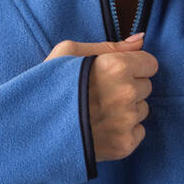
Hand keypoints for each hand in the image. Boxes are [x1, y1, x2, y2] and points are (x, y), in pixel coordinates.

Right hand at [44, 35, 157, 161]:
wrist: (33, 130)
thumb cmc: (48, 86)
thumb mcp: (68, 53)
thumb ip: (110, 45)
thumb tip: (141, 38)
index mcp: (116, 67)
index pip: (150, 63)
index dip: (132, 66)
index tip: (114, 73)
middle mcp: (126, 94)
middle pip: (146, 87)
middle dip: (128, 88)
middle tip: (100, 93)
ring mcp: (126, 122)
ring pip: (142, 110)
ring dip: (126, 110)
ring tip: (97, 112)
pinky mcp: (125, 145)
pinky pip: (138, 132)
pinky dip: (124, 131)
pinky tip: (101, 128)